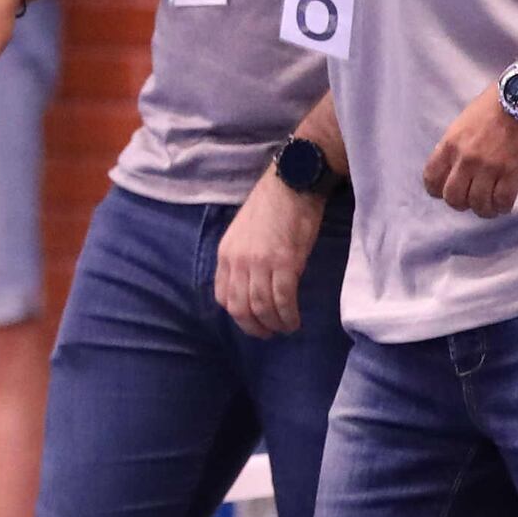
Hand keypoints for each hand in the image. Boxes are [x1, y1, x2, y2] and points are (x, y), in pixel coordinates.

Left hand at [214, 162, 324, 336]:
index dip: (238, 314)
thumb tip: (252, 284)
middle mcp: (238, 262)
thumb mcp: (243, 233)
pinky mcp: (285, 264)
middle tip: (269, 333)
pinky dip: (288, 315)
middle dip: (255, 327)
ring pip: (262, 308)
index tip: (252, 320)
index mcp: (226, 254)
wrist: (293, 184)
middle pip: (240, 308)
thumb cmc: (271, 205)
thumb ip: (242, 258)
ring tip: (286, 327)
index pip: (222, 296)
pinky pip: (283, 300)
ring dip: (274, 324)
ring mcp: (261, 264)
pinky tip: (295, 319)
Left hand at [422, 84, 517, 217]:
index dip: (437, 190)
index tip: (446, 191)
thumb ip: (456, 144)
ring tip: (489, 205)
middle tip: (471, 200)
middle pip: (453, 197)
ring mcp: (489, 167)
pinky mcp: (512, 172)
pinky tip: (503, 204)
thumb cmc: (496, 103)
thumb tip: (453, 165)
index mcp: (451, 143)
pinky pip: (502, 201)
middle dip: (461, 203)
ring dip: (483, 209)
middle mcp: (466, 159)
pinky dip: (502, 207)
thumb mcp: (464, 121)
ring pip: (478, 204)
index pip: (431, 178)